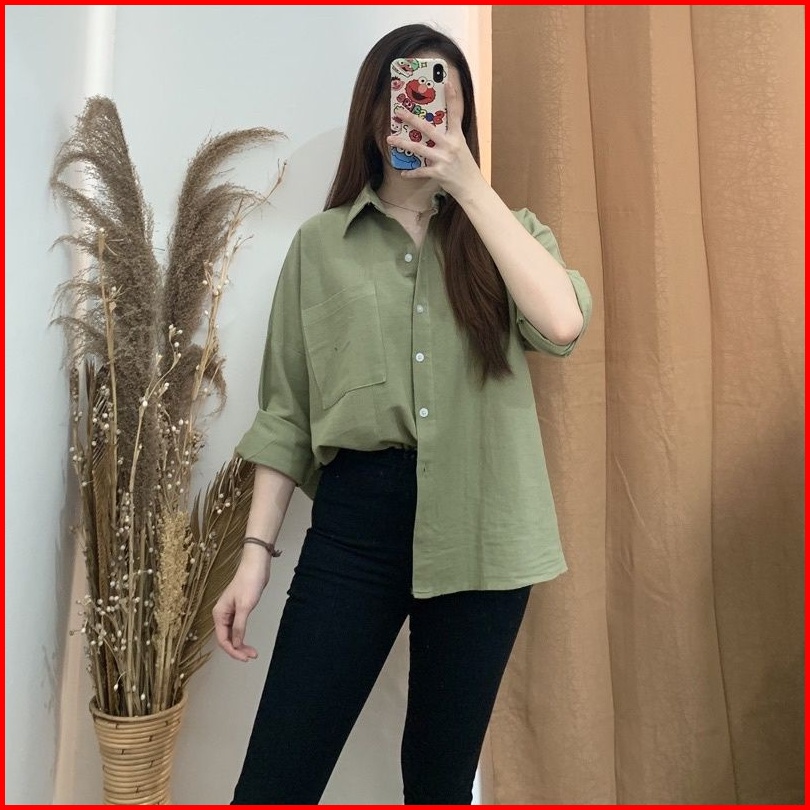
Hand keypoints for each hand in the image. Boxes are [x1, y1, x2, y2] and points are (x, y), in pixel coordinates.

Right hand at [212, 548, 271, 661]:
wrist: (256, 566)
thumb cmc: (249, 582)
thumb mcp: (245, 606)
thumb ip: (239, 626)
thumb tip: (236, 644)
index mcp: (219, 614)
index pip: (222, 639)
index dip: (233, 651)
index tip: (245, 658)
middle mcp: (222, 614)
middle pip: (226, 639)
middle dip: (237, 649)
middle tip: (251, 656)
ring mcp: (230, 612)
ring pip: (232, 634)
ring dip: (241, 644)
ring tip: (252, 652)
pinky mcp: (239, 609)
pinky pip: (237, 628)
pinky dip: (242, 636)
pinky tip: (247, 641)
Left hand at [386, 78, 484, 199]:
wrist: (471, 187)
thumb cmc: (465, 167)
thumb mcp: (461, 148)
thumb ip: (450, 137)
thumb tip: (436, 129)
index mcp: (457, 137)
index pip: (455, 113)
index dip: (452, 98)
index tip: (447, 83)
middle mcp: (450, 146)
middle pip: (427, 128)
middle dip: (411, 119)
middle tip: (399, 112)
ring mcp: (444, 159)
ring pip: (418, 148)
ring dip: (403, 143)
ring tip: (390, 139)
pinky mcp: (438, 173)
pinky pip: (420, 171)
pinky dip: (411, 173)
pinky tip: (403, 172)